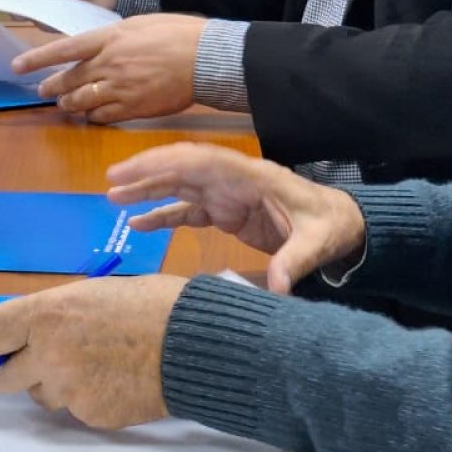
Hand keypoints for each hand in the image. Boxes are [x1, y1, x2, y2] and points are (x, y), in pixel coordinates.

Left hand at [0, 275, 187, 427]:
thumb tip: (26, 332)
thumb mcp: (93, 292)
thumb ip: (53, 315)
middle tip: (47, 357)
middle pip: (2, 377)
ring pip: (42, 395)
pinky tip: (118, 380)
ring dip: (58, 384)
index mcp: (46, 314)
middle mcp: (49, 354)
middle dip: (19, 369)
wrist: (196, 343)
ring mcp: (70, 389)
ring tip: (99, 364)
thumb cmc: (152, 304)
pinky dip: (90, 398)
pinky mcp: (91, 416)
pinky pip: (76, 410)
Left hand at [13, 14, 205, 122]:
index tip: (18, 66)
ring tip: (65, 105)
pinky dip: (93, 117)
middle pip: (68, 81)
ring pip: (81, 102)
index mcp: (109, 38)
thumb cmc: (177, 35)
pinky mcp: (133, 108)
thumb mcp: (138, 24)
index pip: (62, 50)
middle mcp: (109, 64)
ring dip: (69, 104)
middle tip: (43, 91)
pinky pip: (102, 117)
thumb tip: (97, 48)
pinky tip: (91, 115)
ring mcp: (120, 88)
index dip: (37, 60)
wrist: (205, 58)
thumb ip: (113, 37)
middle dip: (52, 88)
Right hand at [106, 143, 365, 294]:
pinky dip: (163, 215)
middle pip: (183, 168)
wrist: (342, 226)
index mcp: (252, 177)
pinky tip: (138, 225)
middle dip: (146, 172)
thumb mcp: (317, 243)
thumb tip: (278, 289)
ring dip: (147, 190)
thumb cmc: (331, 227)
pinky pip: (188, 210)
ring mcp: (228, 195)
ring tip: (112, 198)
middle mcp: (234, 180)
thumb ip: (295, 262)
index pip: (202, 162)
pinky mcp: (227, 212)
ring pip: (179, 186)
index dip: (165, 164)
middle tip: (109, 182)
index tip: (133, 171)